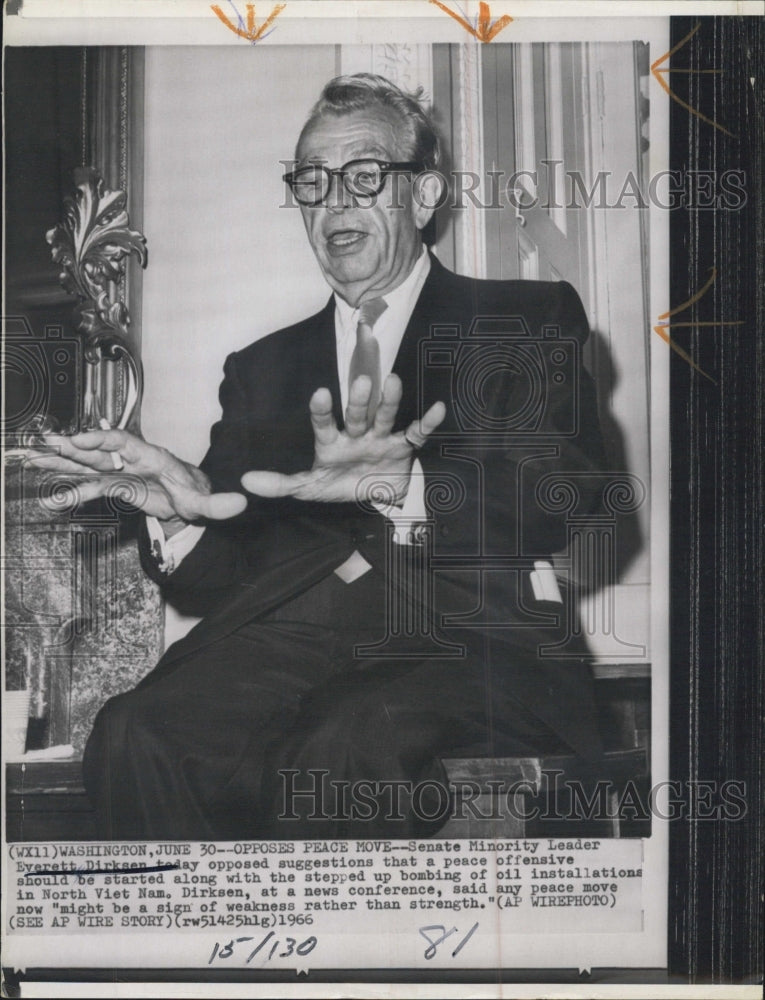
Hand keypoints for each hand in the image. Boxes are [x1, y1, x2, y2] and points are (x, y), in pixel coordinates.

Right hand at [22, 429, 246, 525]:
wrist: (192, 499)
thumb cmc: (197, 494)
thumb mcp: (208, 502)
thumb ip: (219, 505)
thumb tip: (241, 503)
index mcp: (152, 457)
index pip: (124, 443)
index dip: (102, 440)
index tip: (81, 439)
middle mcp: (132, 460)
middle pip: (99, 450)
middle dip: (71, 446)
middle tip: (44, 442)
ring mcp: (121, 473)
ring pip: (87, 464)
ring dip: (62, 461)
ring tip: (32, 458)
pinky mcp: (115, 487)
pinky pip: (89, 487)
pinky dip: (71, 492)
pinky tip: (52, 499)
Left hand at [241, 374, 445, 504]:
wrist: (375, 497)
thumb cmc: (338, 483)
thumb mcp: (308, 487)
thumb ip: (280, 484)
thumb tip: (246, 482)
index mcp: (332, 443)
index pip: (324, 424)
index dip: (321, 410)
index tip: (319, 392)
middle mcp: (356, 434)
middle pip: (356, 414)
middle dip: (358, 399)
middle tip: (361, 380)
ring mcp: (381, 438)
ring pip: (385, 416)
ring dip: (389, 400)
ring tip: (393, 380)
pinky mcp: (403, 447)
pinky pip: (416, 433)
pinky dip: (427, 422)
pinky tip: (436, 409)